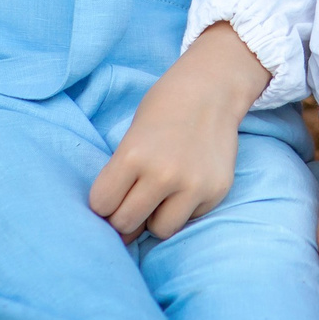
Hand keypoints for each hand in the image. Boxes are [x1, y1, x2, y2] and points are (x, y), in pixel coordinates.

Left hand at [88, 22, 269, 240]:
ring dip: (155, 218)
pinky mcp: (216, 191)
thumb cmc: (163, 109)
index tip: (111, 195)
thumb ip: (121, 176)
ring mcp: (193, 185)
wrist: (212, 89)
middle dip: (125, 216)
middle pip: (126, 223)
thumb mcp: (131, 137)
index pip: (102, 205)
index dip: (103, 203)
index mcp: (133, 156)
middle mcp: (163, 175)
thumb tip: (115, 224)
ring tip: (160, 196)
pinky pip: (189, 218)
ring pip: (160, 230)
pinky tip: (186, 183)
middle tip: (132, 202)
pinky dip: (183, 208)